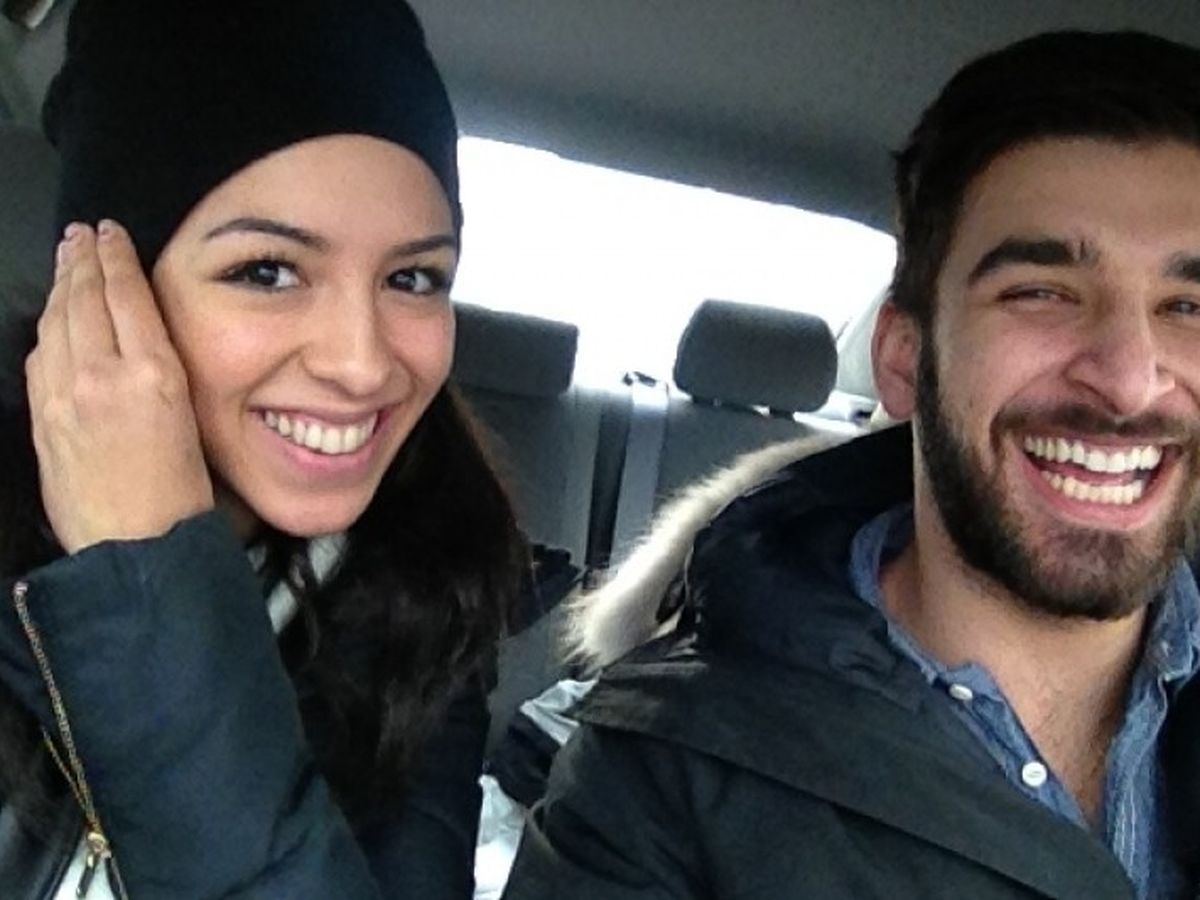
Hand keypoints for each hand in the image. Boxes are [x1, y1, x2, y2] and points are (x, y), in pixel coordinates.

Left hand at [25, 221, 213, 553]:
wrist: (137, 550)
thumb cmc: (182, 497)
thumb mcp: (195, 421)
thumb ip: (163, 373)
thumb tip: (146, 340)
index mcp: (154, 375)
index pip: (127, 295)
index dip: (115, 257)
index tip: (111, 232)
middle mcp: (104, 376)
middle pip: (85, 299)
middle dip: (82, 259)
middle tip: (81, 233)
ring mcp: (65, 396)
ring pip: (56, 322)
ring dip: (61, 285)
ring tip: (67, 259)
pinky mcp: (44, 419)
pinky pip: (40, 357)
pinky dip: (47, 329)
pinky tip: (53, 319)